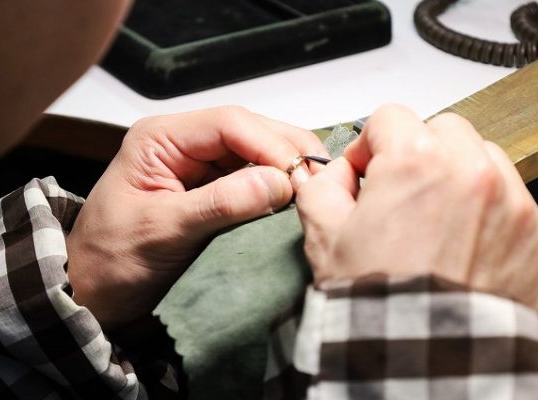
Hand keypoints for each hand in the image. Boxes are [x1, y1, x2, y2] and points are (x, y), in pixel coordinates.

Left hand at [66, 106, 327, 329]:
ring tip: (311, 193)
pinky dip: (275, 189)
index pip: (229, 123)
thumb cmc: (111, 259)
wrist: (94, 291)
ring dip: (285, 170)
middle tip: (317, 182)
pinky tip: (292, 201)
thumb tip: (279, 182)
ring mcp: (198, 166)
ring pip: (255, 153)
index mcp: (160, 138)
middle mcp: (182, 143)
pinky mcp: (209, 189)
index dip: (270, 145)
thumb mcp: (162, 230)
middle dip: (285, 153)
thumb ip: (219, 203)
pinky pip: (251, 179)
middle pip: (248, 131)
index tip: (299, 176)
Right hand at [297, 104, 537, 307]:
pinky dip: (483, 202)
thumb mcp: (325, 235)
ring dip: (454, 172)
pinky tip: (461, 236)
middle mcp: (471, 170)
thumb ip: (322, 187)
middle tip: (400, 191)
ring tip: (433, 215)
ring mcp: (510, 199)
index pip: (389, 117)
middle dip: (416, 151)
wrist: (427, 355)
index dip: (369, 144)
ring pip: (479, 155)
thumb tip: (336, 175)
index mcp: (415, 161)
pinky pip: (507, 192)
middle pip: (440, 128)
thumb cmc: (379, 299)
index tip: (365, 172)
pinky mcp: (531, 228)